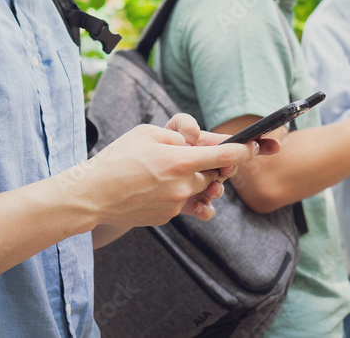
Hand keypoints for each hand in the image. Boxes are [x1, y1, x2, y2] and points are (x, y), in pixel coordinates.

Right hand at [82, 115, 258, 227]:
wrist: (93, 194)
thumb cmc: (118, 158)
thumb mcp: (147, 132)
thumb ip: (177, 134)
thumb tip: (194, 141)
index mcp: (180, 160)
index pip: (225, 154)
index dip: (245, 150)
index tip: (255, 146)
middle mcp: (183, 185)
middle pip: (213, 173)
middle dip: (208, 164)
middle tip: (189, 156)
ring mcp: (176, 204)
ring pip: (198, 189)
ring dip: (192, 179)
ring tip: (169, 171)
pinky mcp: (167, 217)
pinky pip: (182, 202)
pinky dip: (176, 193)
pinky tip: (154, 186)